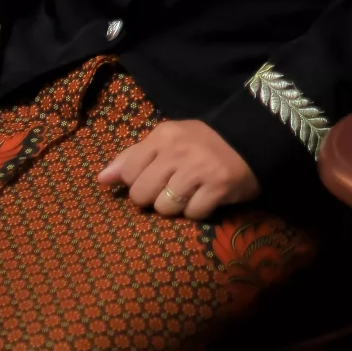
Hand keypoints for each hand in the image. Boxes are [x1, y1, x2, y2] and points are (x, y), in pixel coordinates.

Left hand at [97, 119, 259, 220]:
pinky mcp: (218, 188)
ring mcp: (199, 170)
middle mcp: (178, 151)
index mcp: (163, 136)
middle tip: (172, 188)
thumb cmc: (202, 142)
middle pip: (142, 195)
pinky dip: (198, 211)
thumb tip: (100, 179)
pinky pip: (192, 214)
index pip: (128, 172)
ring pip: (165, 208)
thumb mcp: (167, 140)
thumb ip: (132, 157)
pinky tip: (206, 197)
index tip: (153, 177)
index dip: (137, 182)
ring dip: (176, 207)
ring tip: (190, 192)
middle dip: (154, 198)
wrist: (251, 139)